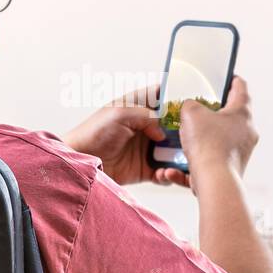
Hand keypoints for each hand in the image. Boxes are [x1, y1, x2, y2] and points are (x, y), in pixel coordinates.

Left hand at [63, 85, 189, 186]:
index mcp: (138, 108)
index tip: (190, 105)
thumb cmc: (93, 134)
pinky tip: (165, 173)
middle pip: (173, 126)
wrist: (80, 162)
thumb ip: (146, 115)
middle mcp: (144, 127)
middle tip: (192, 136)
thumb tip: (162, 130)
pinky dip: (169, 174)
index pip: (162, 97)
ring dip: (180, 155)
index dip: (176, 99)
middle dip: (184, 132)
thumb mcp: (120, 114)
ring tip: (183, 159)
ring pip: (172, 150)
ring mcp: (145, 149)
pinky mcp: (144, 170)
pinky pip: (164, 172)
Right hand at [179, 75, 257, 183]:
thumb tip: (190, 108)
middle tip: (199, 108)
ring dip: (203, 137)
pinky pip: (212, 160)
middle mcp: (246, 132)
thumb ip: (189, 104)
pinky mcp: (232, 168)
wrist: (215, 181)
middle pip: (232, 115)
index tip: (227, 76)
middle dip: (215, 111)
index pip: (241, 88)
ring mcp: (241, 151)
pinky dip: (195, 162)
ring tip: (184, 138)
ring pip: (221, 139)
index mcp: (241, 113)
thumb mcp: (191, 113)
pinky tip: (174, 169)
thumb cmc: (208, 145)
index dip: (232, 79)